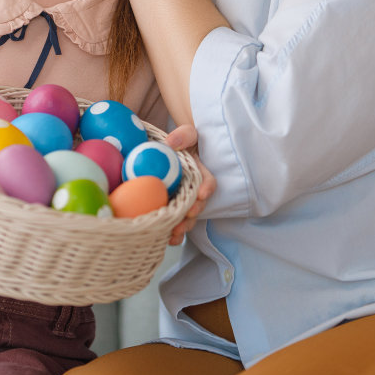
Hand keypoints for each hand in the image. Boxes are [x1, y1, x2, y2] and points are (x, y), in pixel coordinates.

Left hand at [164, 123, 215, 245]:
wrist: (170, 149)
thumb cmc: (182, 141)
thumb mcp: (186, 134)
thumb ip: (183, 136)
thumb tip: (171, 142)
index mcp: (200, 172)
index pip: (208, 181)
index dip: (207, 188)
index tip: (201, 195)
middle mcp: (194, 189)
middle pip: (198, 204)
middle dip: (193, 214)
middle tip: (186, 218)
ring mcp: (184, 199)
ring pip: (187, 217)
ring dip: (183, 227)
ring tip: (175, 234)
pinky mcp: (174, 207)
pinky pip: (176, 221)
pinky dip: (173, 232)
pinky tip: (167, 239)